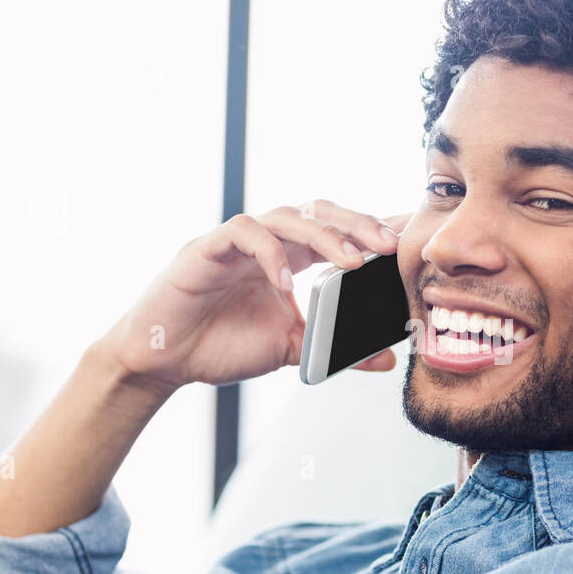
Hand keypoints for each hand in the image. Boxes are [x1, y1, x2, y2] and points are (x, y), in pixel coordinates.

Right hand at [96, 201, 403, 389]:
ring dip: (324, 237)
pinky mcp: (206, 249)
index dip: (372, 231)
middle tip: (389, 247)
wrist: (164, 361)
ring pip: (287, 216)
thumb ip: (335, 348)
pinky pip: (243, 235)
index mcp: (291, 258)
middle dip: (358, 225)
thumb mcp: (291, 349)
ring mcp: (237, 241)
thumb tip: (387, 359)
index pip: (338, 232)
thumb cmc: (221, 346)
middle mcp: (268, 242)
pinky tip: (287, 283)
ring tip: (351, 264)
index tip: (408, 244)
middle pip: (320, 212)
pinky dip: (269, 255)